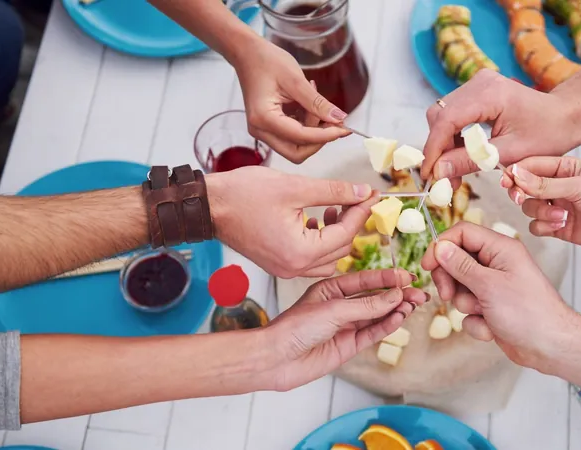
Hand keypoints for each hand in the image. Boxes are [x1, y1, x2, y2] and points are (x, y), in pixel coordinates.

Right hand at [206, 166, 377, 277]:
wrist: (208, 206)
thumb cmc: (243, 195)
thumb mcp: (295, 187)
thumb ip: (333, 191)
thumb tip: (361, 192)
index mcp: (299, 252)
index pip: (344, 234)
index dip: (361, 211)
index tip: (372, 194)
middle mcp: (293, 267)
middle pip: (340, 249)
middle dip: (351, 222)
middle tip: (357, 197)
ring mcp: (284, 268)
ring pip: (327, 258)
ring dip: (336, 234)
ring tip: (334, 207)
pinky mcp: (277, 263)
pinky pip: (310, 258)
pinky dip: (319, 240)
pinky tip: (316, 217)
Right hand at [233, 38, 349, 162]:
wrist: (248, 54)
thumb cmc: (266, 61)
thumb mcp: (296, 80)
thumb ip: (318, 103)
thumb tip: (339, 118)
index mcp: (264, 118)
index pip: (301, 137)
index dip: (326, 135)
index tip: (345, 129)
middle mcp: (260, 130)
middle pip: (297, 152)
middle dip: (318, 140)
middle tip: (332, 120)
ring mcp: (262, 131)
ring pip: (296, 147)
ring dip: (313, 132)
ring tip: (316, 104)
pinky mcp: (268, 128)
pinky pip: (292, 137)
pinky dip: (306, 127)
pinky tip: (307, 107)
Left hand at [262, 269, 426, 390]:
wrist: (276, 358)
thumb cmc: (294, 328)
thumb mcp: (333, 310)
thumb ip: (367, 305)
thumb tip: (394, 296)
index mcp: (332, 289)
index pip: (366, 280)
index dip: (388, 279)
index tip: (407, 277)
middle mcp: (340, 306)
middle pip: (376, 298)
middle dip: (398, 295)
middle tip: (420, 293)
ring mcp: (346, 326)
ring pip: (378, 316)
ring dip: (396, 310)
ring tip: (414, 305)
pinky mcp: (348, 346)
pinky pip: (373, 333)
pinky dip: (387, 326)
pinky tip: (400, 318)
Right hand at [420, 222, 580, 371]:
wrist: (551, 347)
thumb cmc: (529, 313)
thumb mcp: (488, 285)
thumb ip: (461, 265)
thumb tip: (440, 247)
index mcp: (501, 249)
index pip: (463, 233)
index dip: (442, 246)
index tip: (427, 266)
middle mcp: (497, 264)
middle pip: (457, 261)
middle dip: (450, 280)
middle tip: (448, 295)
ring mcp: (495, 286)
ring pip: (461, 288)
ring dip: (466, 305)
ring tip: (483, 313)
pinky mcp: (492, 307)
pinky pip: (470, 310)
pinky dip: (476, 322)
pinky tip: (492, 329)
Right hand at [421, 69, 580, 180]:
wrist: (567, 115)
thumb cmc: (548, 133)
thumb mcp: (509, 154)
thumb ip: (470, 161)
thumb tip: (438, 173)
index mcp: (489, 94)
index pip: (446, 121)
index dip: (433, 150)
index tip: (430, 175)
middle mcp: (479, 83)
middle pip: (440, 116)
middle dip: (437, 149)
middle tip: (443, 179)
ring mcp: (477, 84)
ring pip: (443, 116)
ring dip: (444, 145)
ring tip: (453, 174)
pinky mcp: (478, 91)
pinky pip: (454, 114)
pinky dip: (453, 138)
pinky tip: (461, 158)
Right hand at [501, 156, 580, 252]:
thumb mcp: (579, 186)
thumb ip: (545, 184)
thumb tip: (517, 174)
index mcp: (564, 168)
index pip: (530, 165)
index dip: (516, 172)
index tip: (506, 180)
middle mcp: (558, 186)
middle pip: (524, 188)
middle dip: (522, 194)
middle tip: (521, 197)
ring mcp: (558, 207)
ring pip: (529, 208)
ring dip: (540, 212)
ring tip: (560, 215)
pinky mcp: (560, 227)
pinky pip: (537, 227)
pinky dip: (544, 227)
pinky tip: (561, 225)